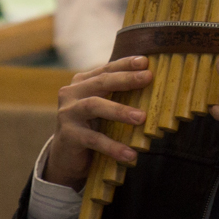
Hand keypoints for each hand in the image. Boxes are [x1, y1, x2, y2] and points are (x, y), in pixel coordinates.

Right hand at [44, 56, 152, 189]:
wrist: (66, 156)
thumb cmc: (91, 128)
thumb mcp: (103, 108)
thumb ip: (118, 95)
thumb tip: (152, 84)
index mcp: (82, 83)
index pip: (106, 69)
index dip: (125, 64)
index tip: (145, 61)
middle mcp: (71, 94)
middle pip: (101, 82)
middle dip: (125, 79)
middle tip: (148, 77)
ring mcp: (67, 114)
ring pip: (94, 106)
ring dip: (119, 111)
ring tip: (141, 118)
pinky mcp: (68, 136)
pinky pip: (94, 139)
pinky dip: (113, 147)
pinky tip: (130, 154)